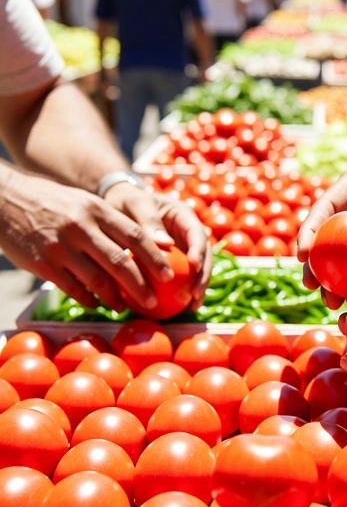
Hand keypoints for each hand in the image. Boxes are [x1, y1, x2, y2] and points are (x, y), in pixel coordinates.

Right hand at [0, 172, 178, 310]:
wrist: (5, 200)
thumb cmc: (51, 203)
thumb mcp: (82, 202)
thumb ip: (108, 222)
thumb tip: (146, 244)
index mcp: (95, 209)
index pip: (134, 234)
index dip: (155, 257)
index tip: (170, 274)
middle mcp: (81, 227)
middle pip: (120, 262)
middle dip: (141, 285)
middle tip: (154, 301)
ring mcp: (61, 247)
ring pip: (98, 280)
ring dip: (115, 298)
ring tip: (124, 306)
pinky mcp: (44, 264)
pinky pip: (73, 288)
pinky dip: (89, 299)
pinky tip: (97, 304)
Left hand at [104, 183, 210, 307]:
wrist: (118, 205)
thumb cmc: (125, 201)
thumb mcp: (135, 204)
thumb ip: (149, 221)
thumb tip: (165, 243)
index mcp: (184, 216)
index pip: (197, 234)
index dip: (199, 251)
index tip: (194, 267)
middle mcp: (188, 233)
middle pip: (203, 256)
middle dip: (203, 276)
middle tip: (195, 294)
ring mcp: (183, 248)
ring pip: (196, 271)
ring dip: (197, 289)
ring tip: (192, 307)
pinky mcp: (174, 262)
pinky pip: (180, 278)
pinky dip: (180, 293)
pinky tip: (176, 310)